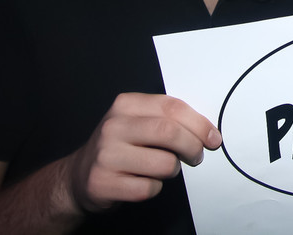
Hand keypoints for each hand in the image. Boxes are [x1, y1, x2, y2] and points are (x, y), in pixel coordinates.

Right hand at [65, 93, 221, 212]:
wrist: (79, 176)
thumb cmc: (121, 147)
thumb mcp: (138, 122)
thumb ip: (168, 119)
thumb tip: (208, 131)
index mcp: (126, 105)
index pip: (172, 108)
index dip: (199, 124)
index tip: (213, 137)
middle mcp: (114, 126)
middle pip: (170, 132)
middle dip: (193, 146)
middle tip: (197, 156)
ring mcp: (106, 155)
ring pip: (164, 163)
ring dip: (173, 170)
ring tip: (162, 168)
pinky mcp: (103, 183)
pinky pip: (149, 188)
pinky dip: (155, 188)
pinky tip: (142, 182)